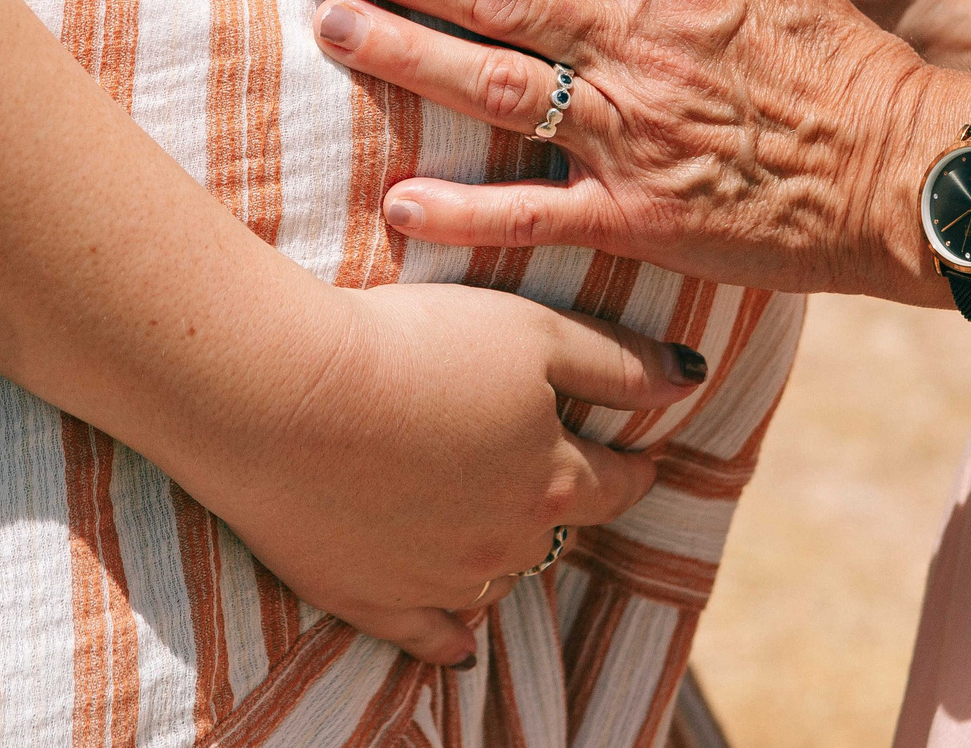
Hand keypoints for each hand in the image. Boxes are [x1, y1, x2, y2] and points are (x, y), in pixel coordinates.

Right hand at [211, 282, 702, 665]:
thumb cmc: (412, 347)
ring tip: (490, 528)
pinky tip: (459, 640)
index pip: (615, 485)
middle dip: (560, 507)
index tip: (640, 458)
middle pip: (552, 534)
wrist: (281, 394)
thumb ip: (617, 363)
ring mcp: (434, 582)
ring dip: (502, 558)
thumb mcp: (533, 330)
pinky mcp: (367, 601)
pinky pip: (427, 637)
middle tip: (550, 478)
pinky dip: (449, 637)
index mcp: (549, 480)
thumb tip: (688, 380)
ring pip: (493, 581)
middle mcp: (503, 544)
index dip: (632, 468)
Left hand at [295, 0, 970, 299]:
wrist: (906, 172)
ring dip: (411, 58)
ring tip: (332, 28)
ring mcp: (637, 134)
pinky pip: (539, 215)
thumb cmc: (836, 56)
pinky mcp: (643, 217)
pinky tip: (393, 204)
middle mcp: (642, 47)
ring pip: (504, 88)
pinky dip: (466, 214)